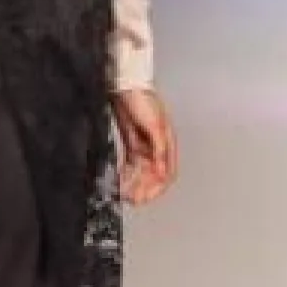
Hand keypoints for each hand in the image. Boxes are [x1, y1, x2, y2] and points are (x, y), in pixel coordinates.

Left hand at [112, 87, 176, 205]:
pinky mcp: (131, 143)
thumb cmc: (143, 100)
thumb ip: (160, 148)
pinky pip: (130, 164)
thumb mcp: (155, 125)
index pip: (167, 174)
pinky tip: (119, 182)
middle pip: (153, 176)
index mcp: (167, 144)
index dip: (157, 188)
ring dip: (134, 185)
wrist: (125, 86)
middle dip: (144, 190)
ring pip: (141, 173)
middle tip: (132, 200)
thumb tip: (164, 173)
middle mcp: (157, 148)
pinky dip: (126, 174)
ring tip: (124, 194)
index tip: (145, 198)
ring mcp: (143, 146)